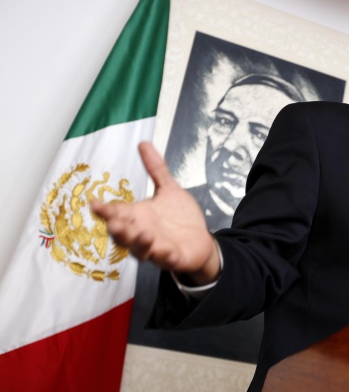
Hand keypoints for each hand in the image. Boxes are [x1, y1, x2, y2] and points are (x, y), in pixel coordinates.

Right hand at [91, 142, 220, 284]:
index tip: (94, 203)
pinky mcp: (172, 258)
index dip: (105, 210)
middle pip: (124, 234)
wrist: (200, 241)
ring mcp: (156, 248)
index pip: (117, 212)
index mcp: (138, 217)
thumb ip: (157, 169)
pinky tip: (166, 251)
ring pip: (141, 249)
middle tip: (114, 223)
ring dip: (140, 243)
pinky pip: (166, 259)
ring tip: (143, 235)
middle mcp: (142, 233)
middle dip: (119, 230)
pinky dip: (165, 256)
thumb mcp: (169, 189)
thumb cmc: (180, 218)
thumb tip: (143, 144)